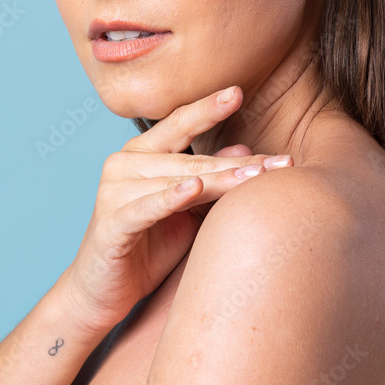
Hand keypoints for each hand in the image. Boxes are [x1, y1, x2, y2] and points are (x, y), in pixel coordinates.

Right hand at [61, 85, 293, 335]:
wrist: (102, 292)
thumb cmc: (147, 248)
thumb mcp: (188, 210)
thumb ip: (210, 179)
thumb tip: (246, 147)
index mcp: (142, 153)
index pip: (180, 124)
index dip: (208, 108)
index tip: (239, 91)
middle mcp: (124, 163)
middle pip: (192, 158)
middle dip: (239, 163)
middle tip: (282, 162)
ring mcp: (114, 191)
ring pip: (176, 179)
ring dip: (219, 181)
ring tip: (257, 179)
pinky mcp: (111, 222)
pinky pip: (146, 206)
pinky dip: (170, 198)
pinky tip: (194, 189)